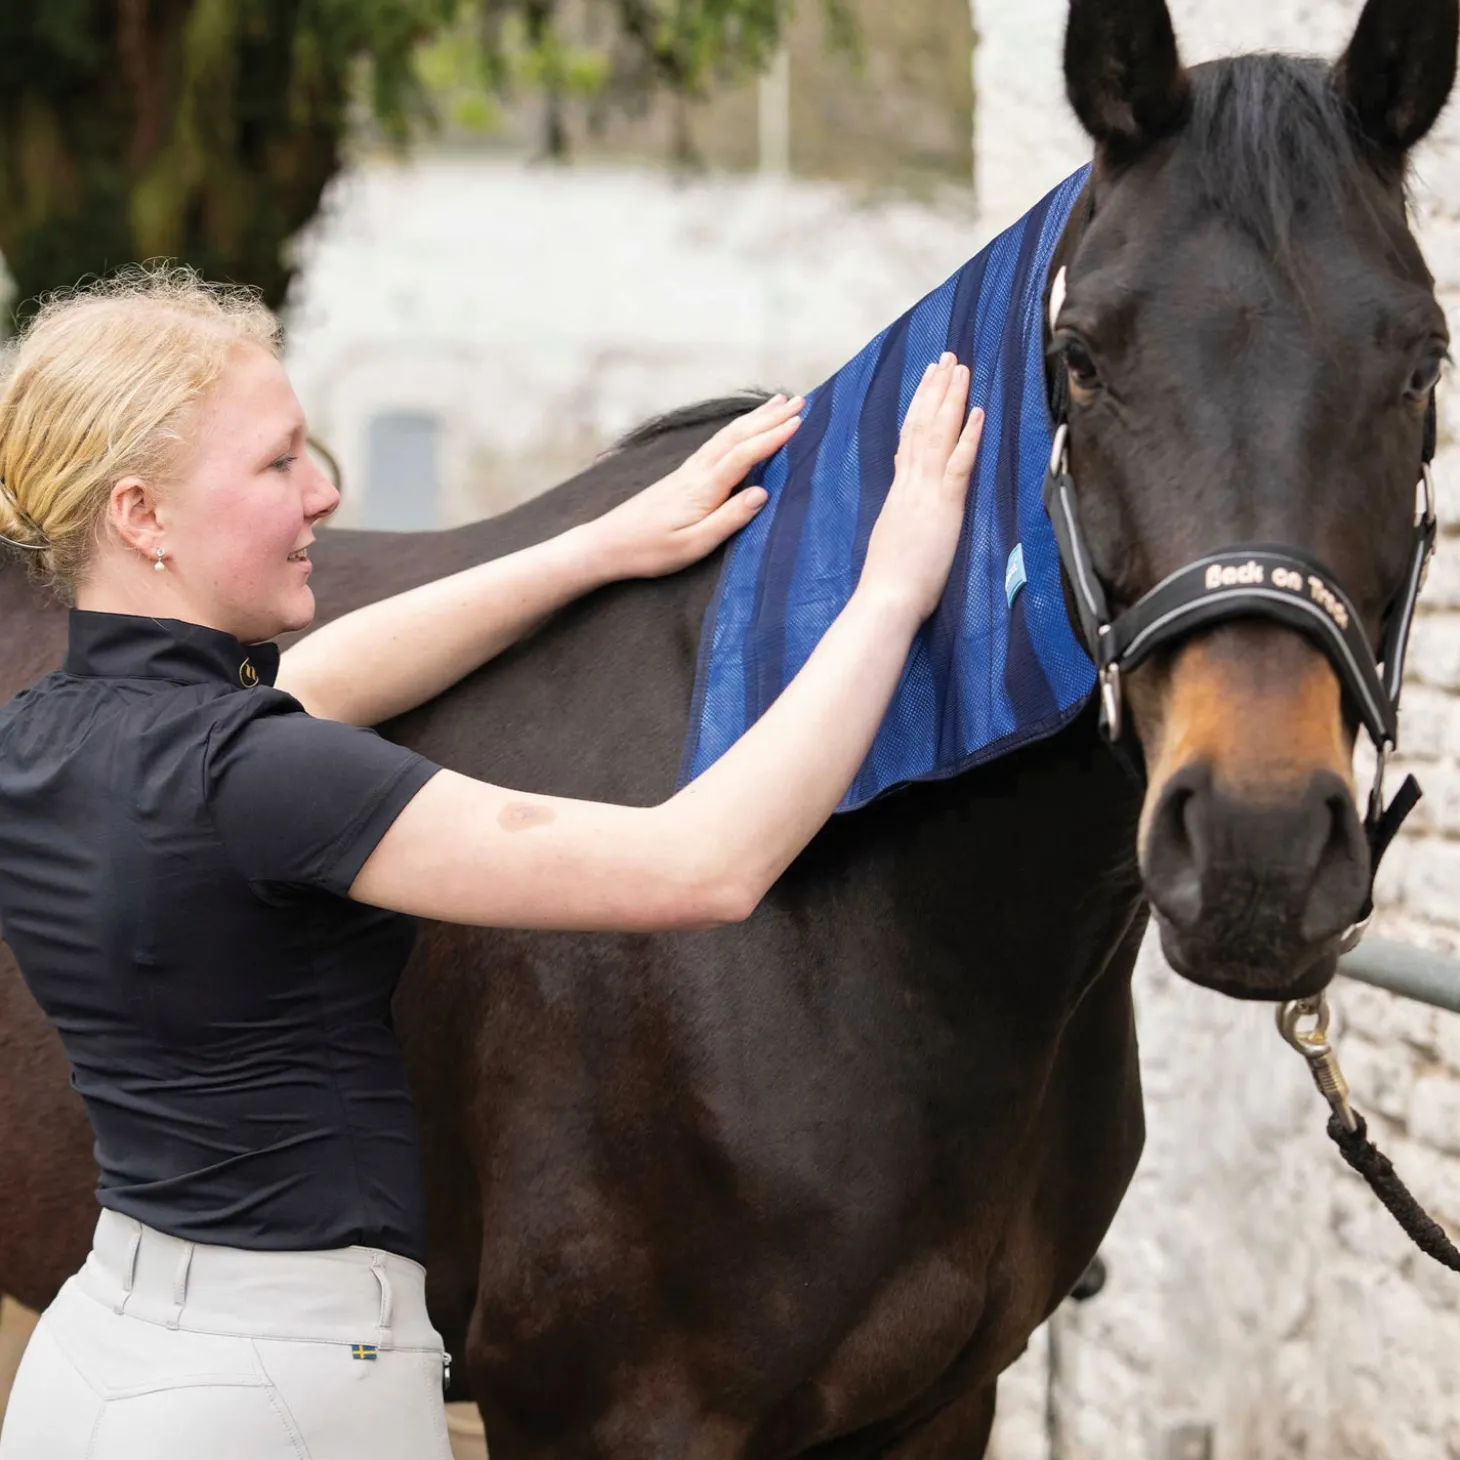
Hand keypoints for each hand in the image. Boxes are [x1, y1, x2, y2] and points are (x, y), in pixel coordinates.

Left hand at [589, 394, 803, 577]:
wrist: (608, 544)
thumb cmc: (650, 550)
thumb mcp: (694, 544)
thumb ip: (730, 519)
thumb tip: (763, 493)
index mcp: (704, 487)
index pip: (745, 454)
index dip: (773, 437)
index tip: (800, 422)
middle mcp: (697, 472)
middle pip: (738, 435)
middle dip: (770, 417)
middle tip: (800, 401)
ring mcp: (688, 471)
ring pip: (727, 435)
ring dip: (754, 418)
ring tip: (778, 403)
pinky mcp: (682, 476)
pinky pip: (717, 444)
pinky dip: (737, 430)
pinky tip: (742, 428)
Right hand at [858, 353, 983, 623]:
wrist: (885, 600)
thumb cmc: (890, 582)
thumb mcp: (891, 537)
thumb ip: (900, 514)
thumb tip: (904, 502)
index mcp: (899, 493)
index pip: (909, 440)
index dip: (919, 407)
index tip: (927, 381)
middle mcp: (910, 484)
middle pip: (922, 426)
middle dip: (935, 389)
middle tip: (946, 358)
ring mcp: (926, 493)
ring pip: (937, 435)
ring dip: (950, 399)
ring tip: (960, 368)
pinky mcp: (943, 507)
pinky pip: (957, 464)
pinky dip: (968, 435)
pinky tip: (978, 410)